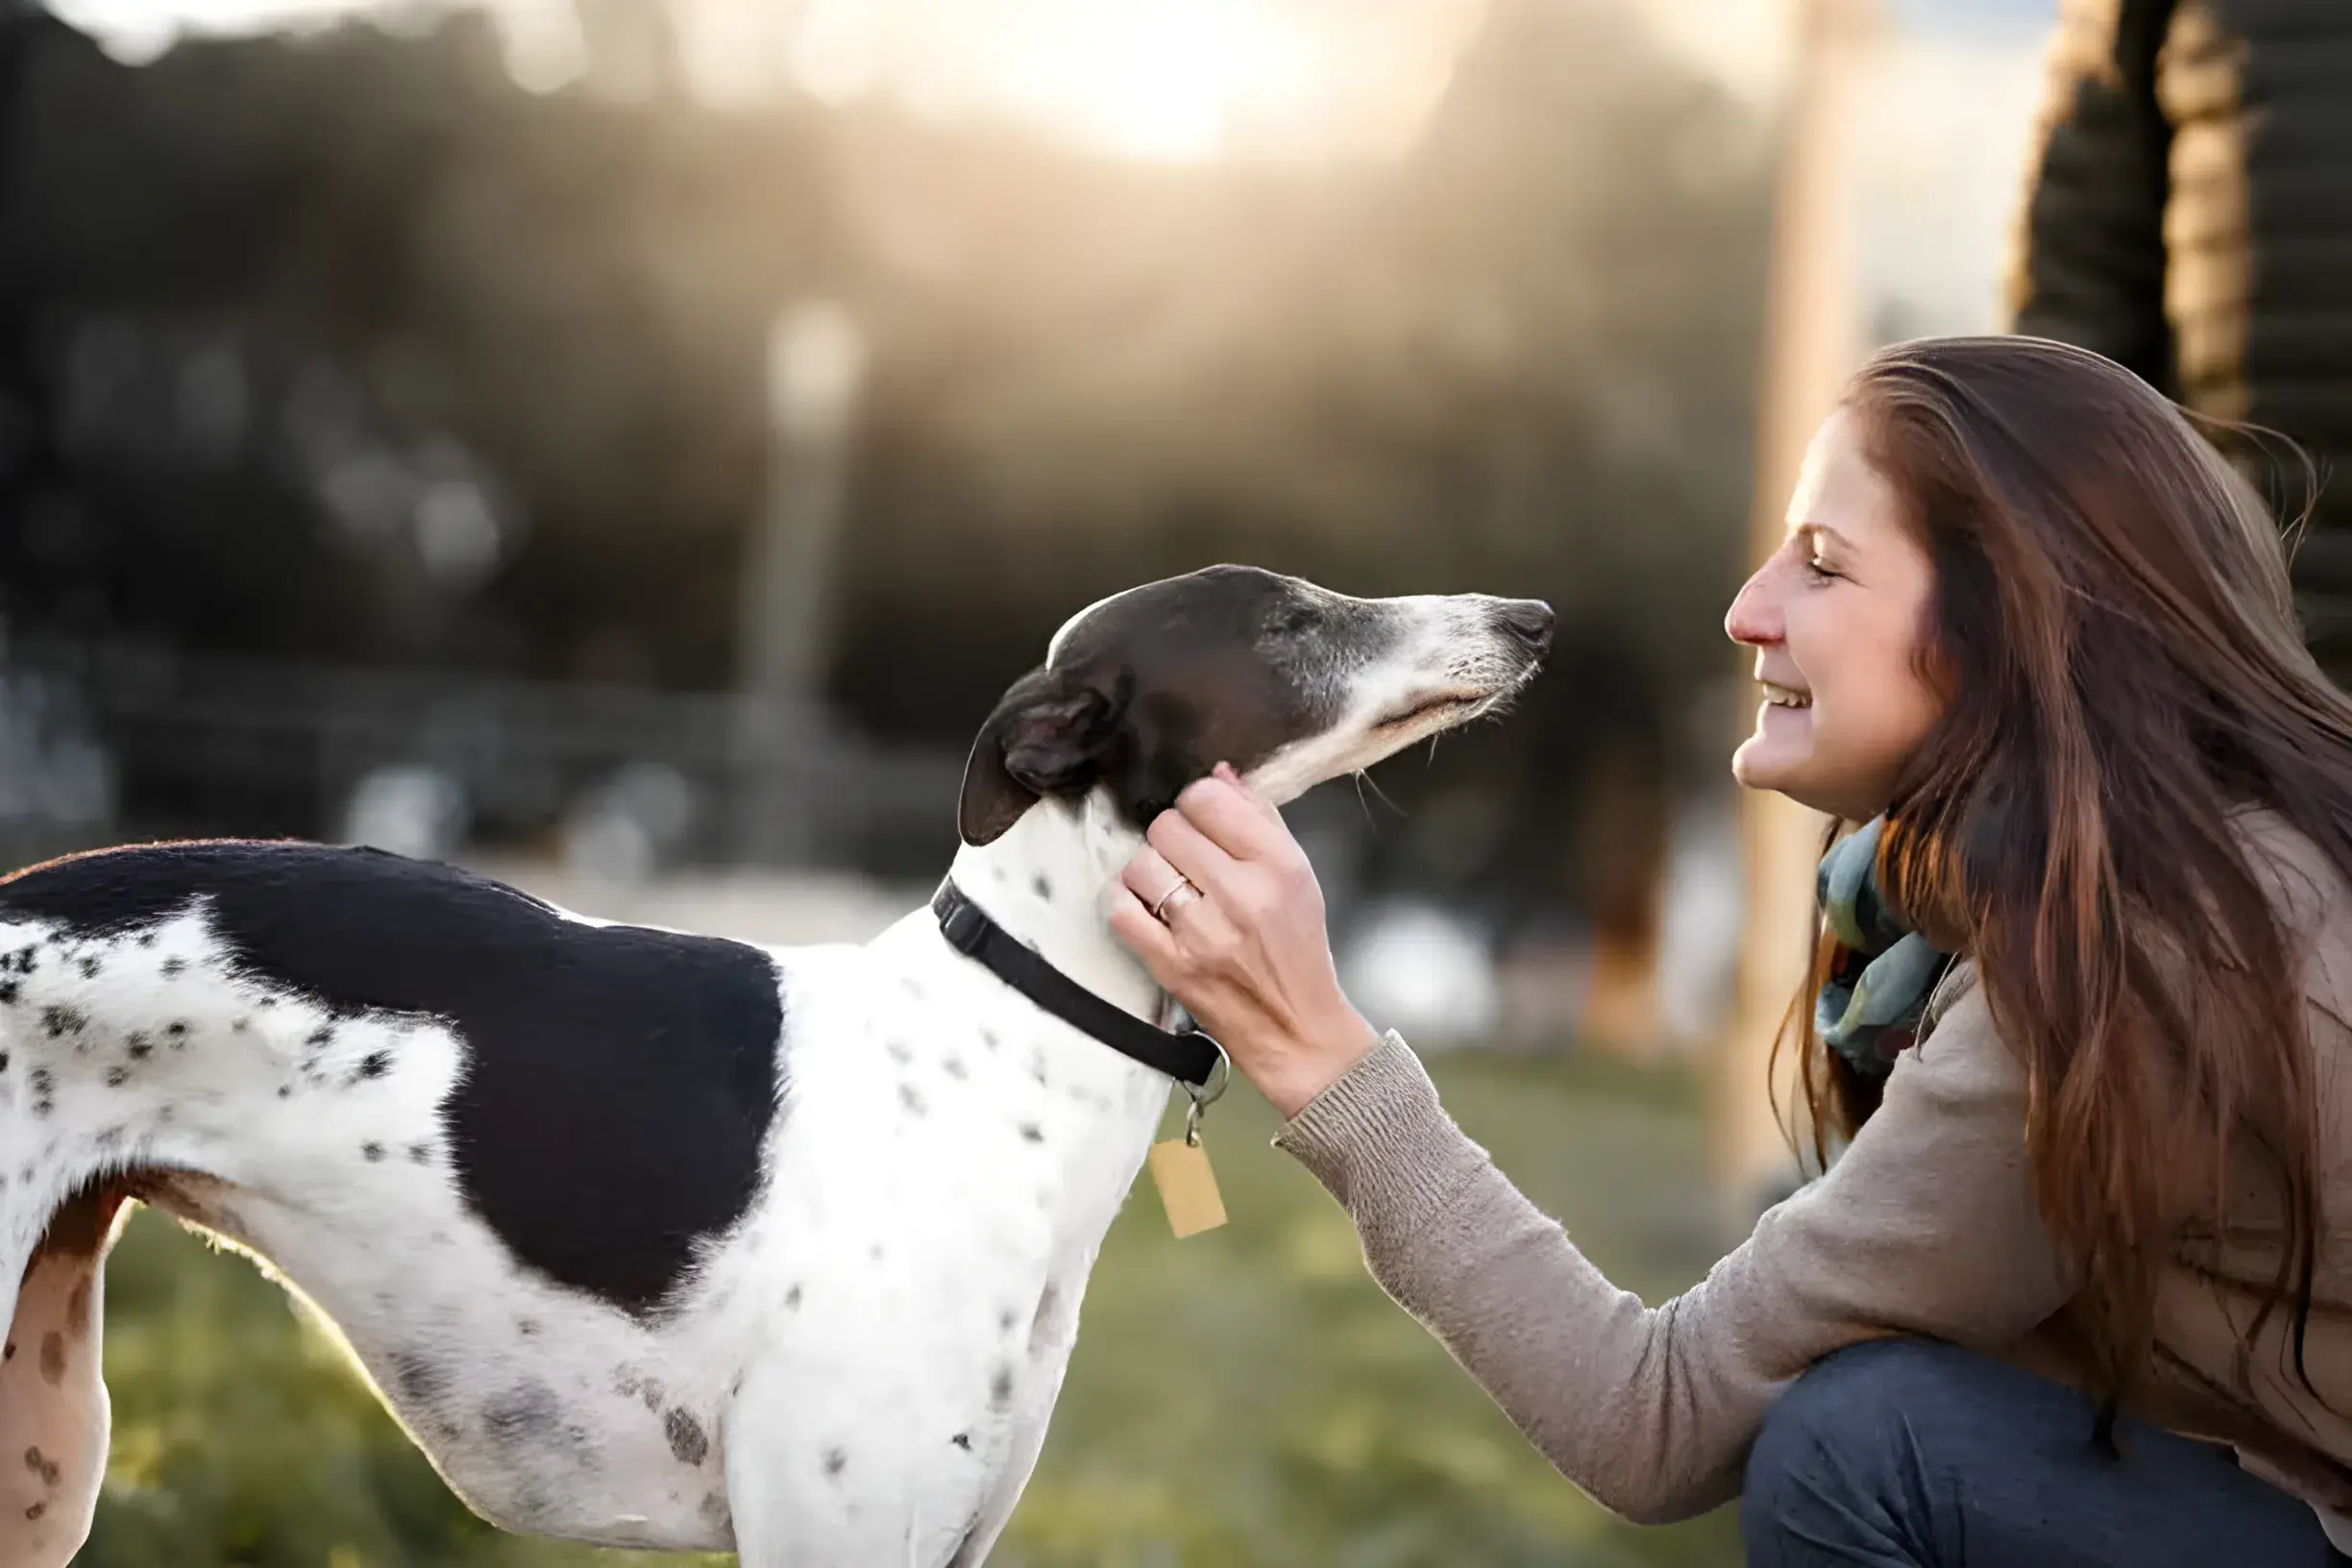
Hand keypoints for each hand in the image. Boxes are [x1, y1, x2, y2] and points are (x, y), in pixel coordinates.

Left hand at [1107, 762, 1380, 1118]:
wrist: (1296, 1028)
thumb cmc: (1298, 949)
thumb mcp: (1300, 875)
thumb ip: (1259, 818)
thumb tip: (1219, 774)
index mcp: (1277, 865)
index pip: (1208, 798)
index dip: (1198, 804)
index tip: (1203, 823)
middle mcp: (1241, 894)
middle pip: (1168, 827)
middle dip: (1172, 838)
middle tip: (1187, 861)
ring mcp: (1202, 933)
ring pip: (1141, 864)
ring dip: (1149, 872)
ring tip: (1170, 889)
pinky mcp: (1171, 967)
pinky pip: (1122, 911)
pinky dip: (1126, 903)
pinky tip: (1146, 909)